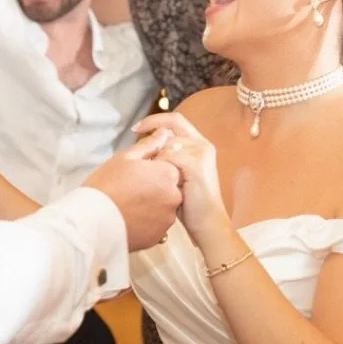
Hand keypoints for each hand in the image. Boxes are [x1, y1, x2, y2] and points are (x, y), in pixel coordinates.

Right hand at [83, 138, 181, 250]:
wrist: (92, 221)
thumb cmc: (106, 185)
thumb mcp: (124, 158)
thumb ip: (149, 145)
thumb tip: (164, 133)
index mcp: (168, 174)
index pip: (170, 166)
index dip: (153, 168)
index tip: (136, 172)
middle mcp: (174, 197)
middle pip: (170, 187)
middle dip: (155, 186)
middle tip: (131, 188)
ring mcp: (167, 219)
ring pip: (164, 207)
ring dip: (152, 204)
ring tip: (129, 204)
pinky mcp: (159, 236)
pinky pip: (157, 224)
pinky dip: (148, 221)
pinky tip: (130, 217)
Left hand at [132, 111, 228, 248]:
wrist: (207, 223)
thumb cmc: (189, 203)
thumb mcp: (176, 174)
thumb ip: (167, 157)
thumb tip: (146, 144)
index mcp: (199, 144)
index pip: (175, 120)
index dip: (154, 121)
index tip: (136, 129)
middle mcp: (202, 144)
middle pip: (171, 126)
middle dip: (150, 135)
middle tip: (135, 145)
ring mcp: (201, 153)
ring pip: (167, 144)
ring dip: (156, 159)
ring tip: (154, 178)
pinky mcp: (196, 164)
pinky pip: (168, 157)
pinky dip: (160, 169)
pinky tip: (162, 184)